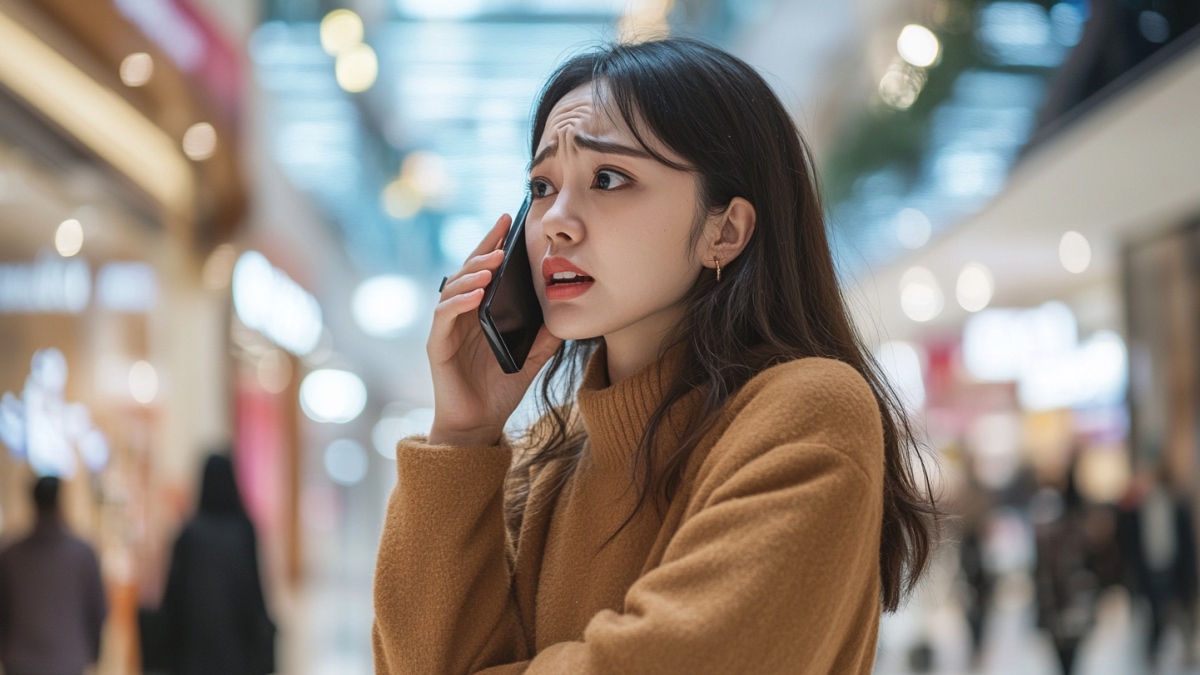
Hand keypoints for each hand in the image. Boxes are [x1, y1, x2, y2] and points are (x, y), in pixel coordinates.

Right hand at [426, 213, 561, 445]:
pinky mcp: (437, 347)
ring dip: (472, 273)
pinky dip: (459, 302)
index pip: (484, 269)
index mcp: (480, 312)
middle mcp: (461, 315)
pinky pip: (444, 317)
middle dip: (484, 248)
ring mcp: (447, 329)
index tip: (509, 220)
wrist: (480, 425)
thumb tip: (565, 310)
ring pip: (453, 288)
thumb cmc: (501, 389)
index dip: (493, 243)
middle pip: (467, 271)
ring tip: (493, 263)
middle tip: (503, 233)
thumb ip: (545, 334)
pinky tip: (476, 293)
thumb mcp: (532, 356)